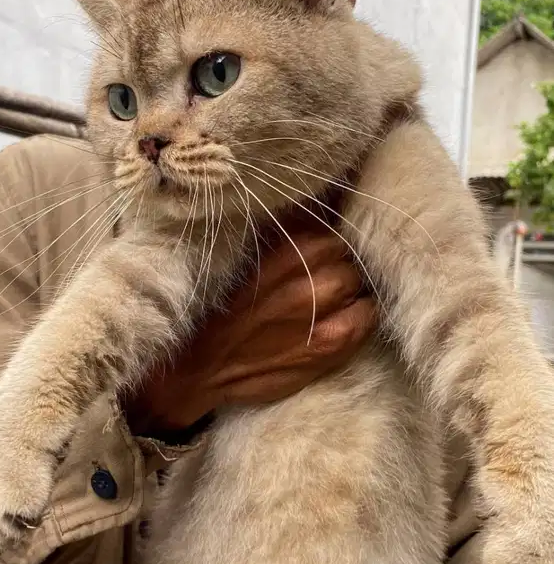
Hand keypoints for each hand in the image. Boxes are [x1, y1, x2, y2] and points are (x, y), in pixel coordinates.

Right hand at [126, 214, 374, 433]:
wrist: (195, 368)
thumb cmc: (216, 309)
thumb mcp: (240, 253)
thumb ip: (280, 228)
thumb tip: (322, 195)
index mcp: (284, 239)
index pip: (331, 216)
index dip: (323, 232)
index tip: (313, 246)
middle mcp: (307, 267)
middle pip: (347, 249)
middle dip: (335, 261)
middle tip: (314, 280)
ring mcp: (322, 306)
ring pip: (359, 280)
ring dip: (348, 289)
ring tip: (325, 303)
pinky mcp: (332, 341)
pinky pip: (368, 316)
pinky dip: (358, 317)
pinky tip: (334, 324)